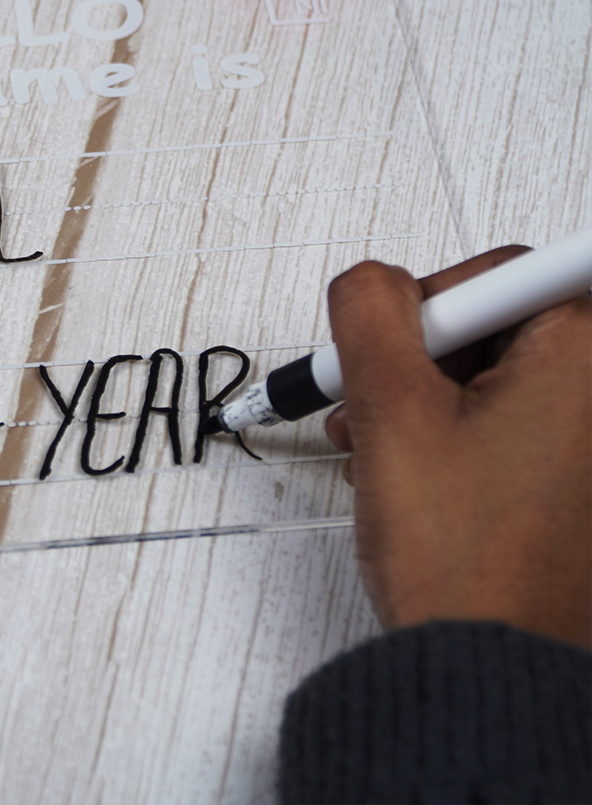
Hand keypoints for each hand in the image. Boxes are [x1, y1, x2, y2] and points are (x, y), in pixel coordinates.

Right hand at [325, 247, 590, 648]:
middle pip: (490, 325)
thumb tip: (371, 282)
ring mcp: (585, 440)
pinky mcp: (571, 476)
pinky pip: (508, 420)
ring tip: (374, 443)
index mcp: (584, 359)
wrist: (490, 665)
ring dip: (420, 398)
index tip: (395, 353)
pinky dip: (451, 431)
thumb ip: (369, 315)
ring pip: (490, 376)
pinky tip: (408, 465)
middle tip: (372, 400)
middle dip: (414, 359)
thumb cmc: (464, 560)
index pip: (496, 274)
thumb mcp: (389, 410)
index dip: (426, 307)